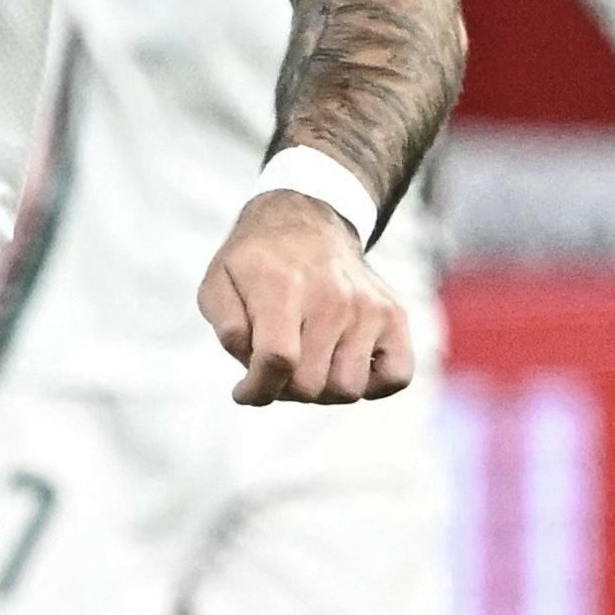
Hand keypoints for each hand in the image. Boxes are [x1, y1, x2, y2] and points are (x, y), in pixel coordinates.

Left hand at [198, 188, 414, 405]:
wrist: (307, 222)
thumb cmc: (257, 262)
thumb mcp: (218, 282)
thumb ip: (227, 326)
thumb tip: (250, 358)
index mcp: (283, 288)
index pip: (278, 360)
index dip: (258, 389)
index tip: (246, 391)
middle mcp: (331, 297)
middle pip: (311, 385)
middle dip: (285, 389)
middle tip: (278, 370)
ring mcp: (368, 307)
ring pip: (349, 389)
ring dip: (324, 390)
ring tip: (309, 365)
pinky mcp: (394, 314)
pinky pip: (395, 377)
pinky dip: (372, 386)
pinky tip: (345, 366)